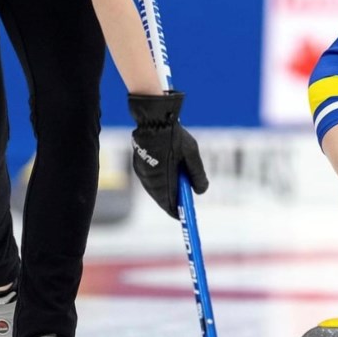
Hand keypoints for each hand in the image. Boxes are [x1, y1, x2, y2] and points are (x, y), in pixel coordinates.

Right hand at [129, 91, 208, 218]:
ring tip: (178, 189)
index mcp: (164, 179)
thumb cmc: (175, 136)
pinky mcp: (138, 166)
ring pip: (154, 190)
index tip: (183, 217)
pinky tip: (167, 177)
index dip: (177, 211)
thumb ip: (197, 175)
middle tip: (183, 204)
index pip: (169, 204)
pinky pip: (149, 180)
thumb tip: (199, 192)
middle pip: (161, 198)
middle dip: (172, 201)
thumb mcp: (192, 154)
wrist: (154, 119)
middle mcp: (149, 179)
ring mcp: (142, 173)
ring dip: (166, 191)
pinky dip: (159, 182)